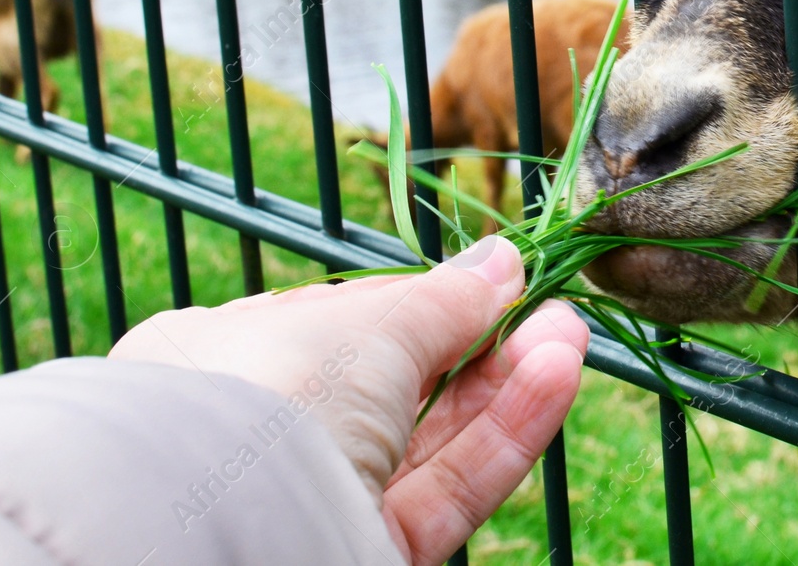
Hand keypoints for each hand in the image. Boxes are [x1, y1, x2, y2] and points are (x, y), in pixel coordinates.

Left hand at [108, 235, 587, 563]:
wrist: (231, 533)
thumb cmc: (274, 394)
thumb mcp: (367, 326)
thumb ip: (443, 300)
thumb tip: (502, 260)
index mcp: (228, 357)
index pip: (341, 322)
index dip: (422, 299)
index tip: (496, 277)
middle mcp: (266, 432)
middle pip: (396, 386)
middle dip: (481, 342)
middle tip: (549, 305)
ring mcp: (317, 499)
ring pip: (429, 440)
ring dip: (506, 384)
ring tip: (569, 334)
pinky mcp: (366, 553)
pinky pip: (446, 489)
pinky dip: (504, 434)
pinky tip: (555, 375)